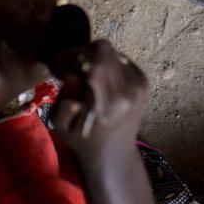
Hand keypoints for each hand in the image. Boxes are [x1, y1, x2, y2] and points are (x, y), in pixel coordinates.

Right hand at [48, 40, 148, 163]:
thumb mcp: (62, 127)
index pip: (96, 60)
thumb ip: (64, 100)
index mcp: (110, 101)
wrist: (115, 154)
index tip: (60, 65)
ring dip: (95, 57)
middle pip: (104, 49)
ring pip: (113, 52)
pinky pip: (121, 60)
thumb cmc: (84, 142)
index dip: (74, 55)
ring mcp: (140, 84)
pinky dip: (107, 63)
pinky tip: (96, 78)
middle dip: (83, 52)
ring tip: (81, 73)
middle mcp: (129, 89)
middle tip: (69, 65)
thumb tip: (73, 76)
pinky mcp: (143, 82)